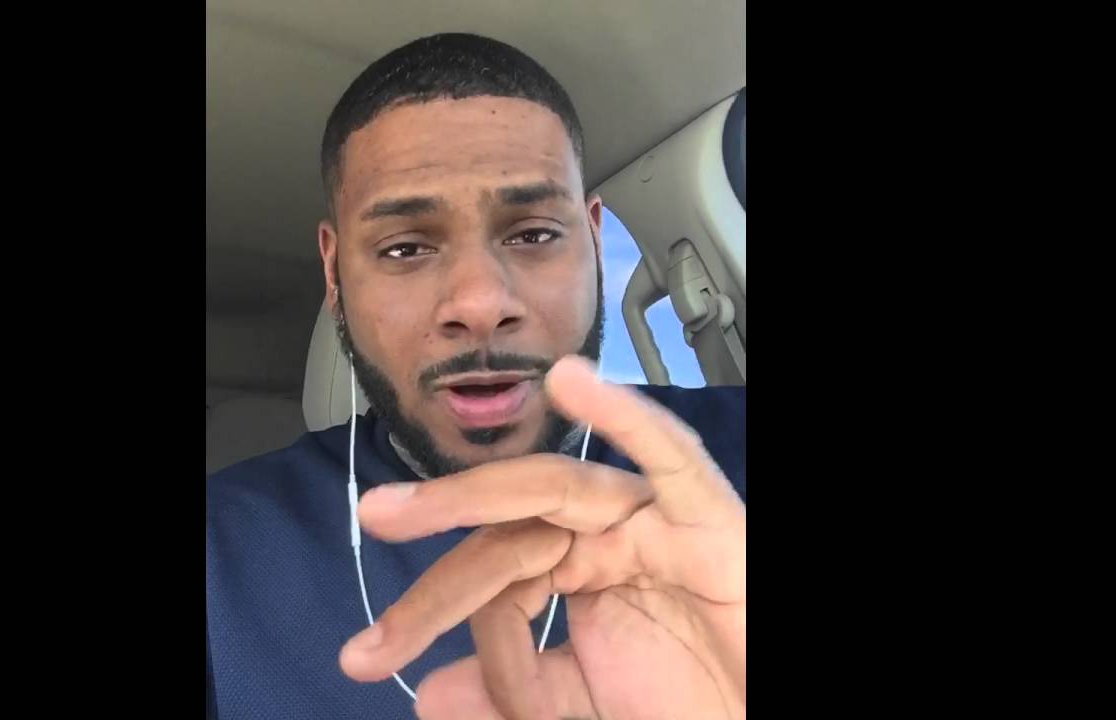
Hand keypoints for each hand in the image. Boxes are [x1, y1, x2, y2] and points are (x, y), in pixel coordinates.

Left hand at [340, 355, 745, 719]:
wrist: (759, 716)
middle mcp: (605, 532)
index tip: (383, 661)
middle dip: (435, 535)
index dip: (435, 612)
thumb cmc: (692, 701)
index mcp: (576, 566)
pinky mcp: (706, 516)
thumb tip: (427, 696)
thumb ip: (510, 686)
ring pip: (555, 489)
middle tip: (366, 546)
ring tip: (398, 510)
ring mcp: (651, 518)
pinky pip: (669, 457)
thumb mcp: (578, 698)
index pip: (489, 569)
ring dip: (475, 493)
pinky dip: (625, 416)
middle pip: (507, 526)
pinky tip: (574, 382)